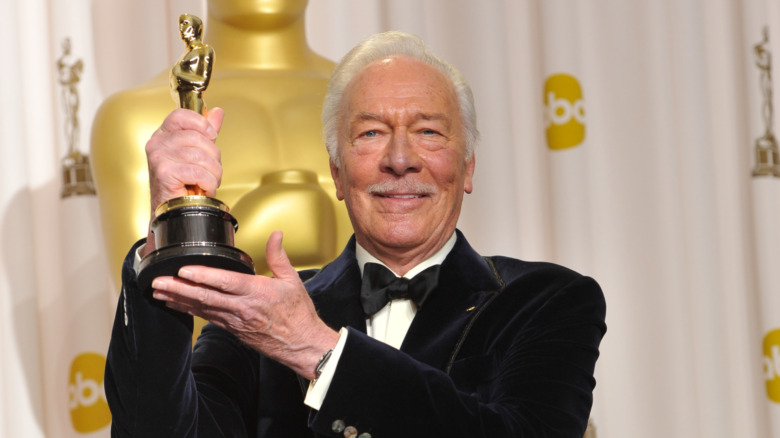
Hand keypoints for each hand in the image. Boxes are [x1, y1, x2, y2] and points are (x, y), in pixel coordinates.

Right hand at [143, 108, 223, 253]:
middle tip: (211, 173)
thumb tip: (217, 112)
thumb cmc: (183, 184)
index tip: (212, 136)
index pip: (181, 115)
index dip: (201, 123)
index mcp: (163, 135)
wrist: (172, 212)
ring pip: (202, 157)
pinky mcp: (163, 172)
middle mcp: (157, 143)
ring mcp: (158, 157)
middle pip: (199, 138)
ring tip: (207, 183)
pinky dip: (208, 184)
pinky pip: (199, 172)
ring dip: (213, 174)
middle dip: (214, 158)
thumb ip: (205, 132)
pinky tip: (202, 190)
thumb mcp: (196, 153)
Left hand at [149, 230, 339, 378]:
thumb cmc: (298, 314)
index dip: (203, 276)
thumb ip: (278, 256)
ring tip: (159, 292)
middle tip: (158, 282)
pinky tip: (176, 305)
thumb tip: (275, 235)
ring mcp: (235, 321)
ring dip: (178, 300)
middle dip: (179, 288)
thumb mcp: (292, 281)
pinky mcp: (232, 330)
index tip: (184, 270)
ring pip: (201, 309)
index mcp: (257, 292)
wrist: (302, 345)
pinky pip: (207, 318)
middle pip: (205, 297)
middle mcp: (242, 308)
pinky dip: (190, 310)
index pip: (225, 282)